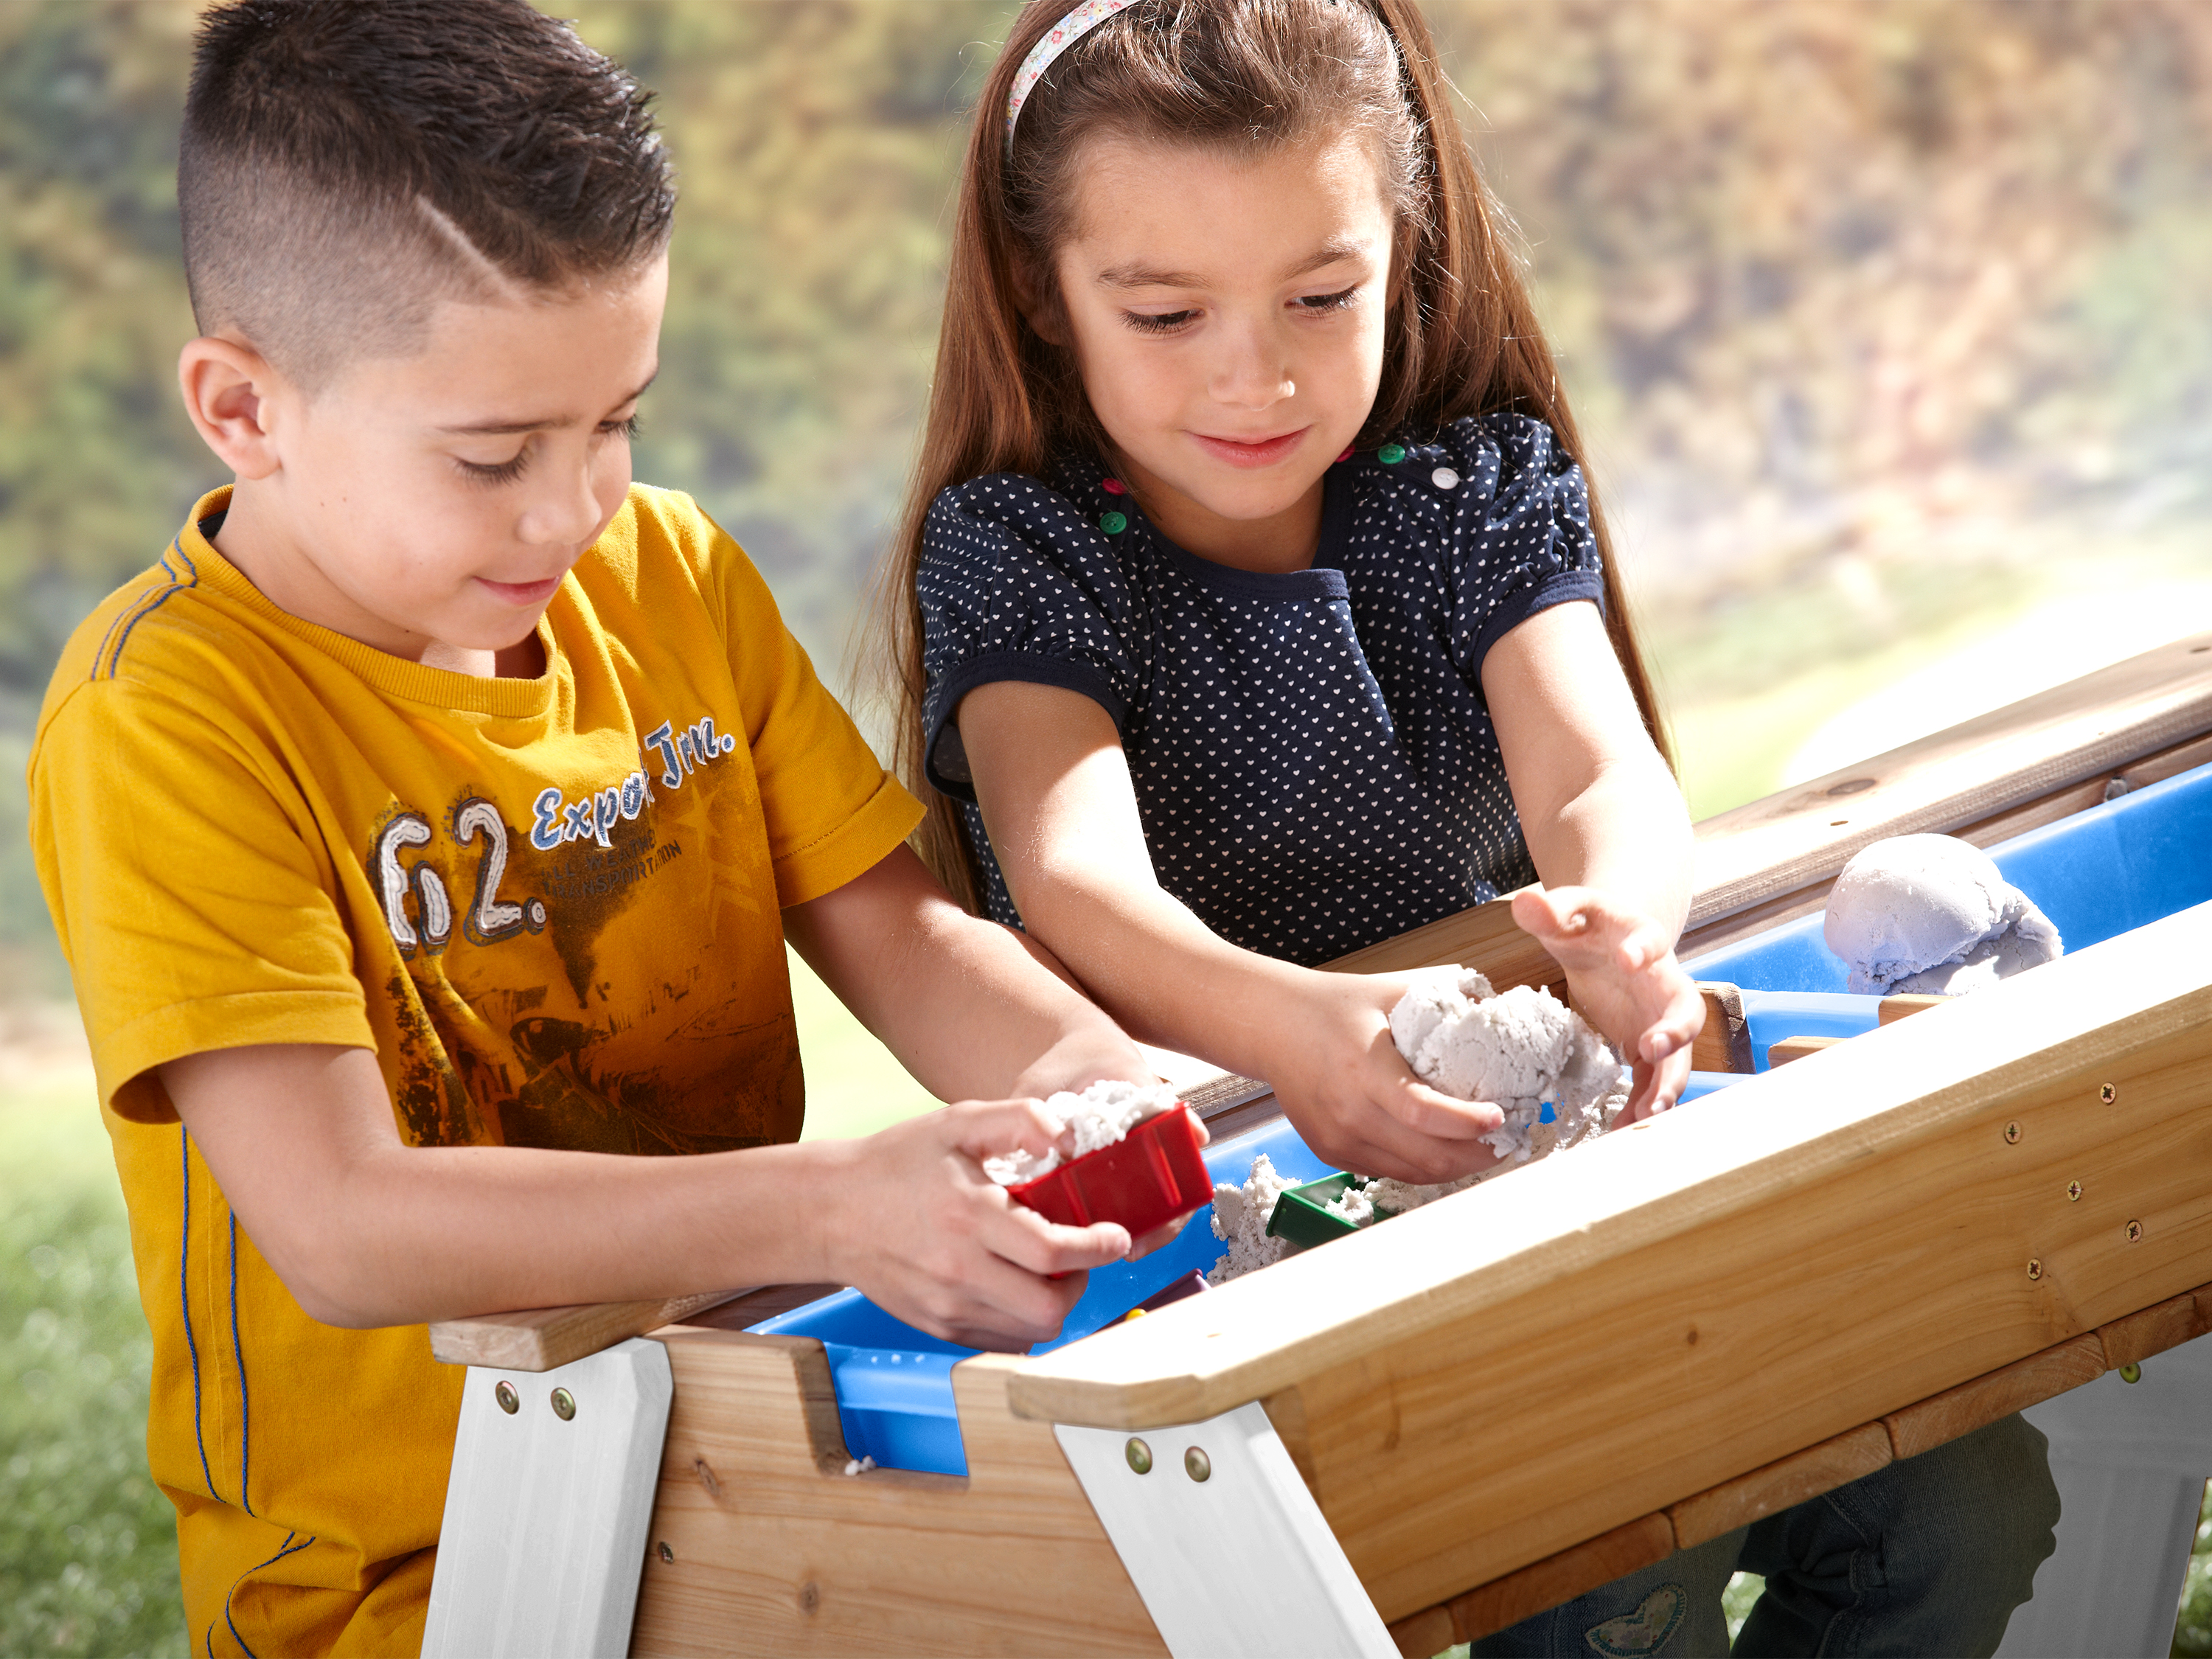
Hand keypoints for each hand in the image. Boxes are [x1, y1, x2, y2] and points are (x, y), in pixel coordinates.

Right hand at [820, 1099, 1135, 1351]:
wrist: (829, 1212)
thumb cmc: (895, 1162)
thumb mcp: (955, 1122)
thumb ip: (1016, 1119)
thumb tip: (1065, 1136)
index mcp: (967, 1216)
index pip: (1051, 1251)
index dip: (1097, 1248)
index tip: (1115, 1236)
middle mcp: (958, 1270)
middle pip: (1049, 1307)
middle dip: (1081, 1282)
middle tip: (1079, 1254)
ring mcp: (946, 1306)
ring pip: (1030, 1332)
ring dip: (1053, 1303)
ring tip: (1046, 1269)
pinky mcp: (937, 1326)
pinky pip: (1002, 1339)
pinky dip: (1022, 1319)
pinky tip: (1015, 1284)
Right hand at [1262, 971, 1506, 1183]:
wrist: (1272, 1027)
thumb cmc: (1333, 1005)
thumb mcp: (1389, 989)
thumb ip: (1443, 996)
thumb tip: (1496, 1005)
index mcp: (1364, 1071)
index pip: (1424, 1114)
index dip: (1468, 1124)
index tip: (1502, 1116)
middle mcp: (1349, 1113)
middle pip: (1428, 1157)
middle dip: (1479, 1154)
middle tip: (1507, 1139)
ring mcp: (1338, 1139)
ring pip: (1414, 1173)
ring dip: (1456, 1166)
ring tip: (1484, 1146)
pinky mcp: (1333, 1153)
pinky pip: (1390, 1171)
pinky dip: (1423, 1165)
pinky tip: (1443, 1147)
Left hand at [1512, 885, 1701, 1119]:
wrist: (1606, 942)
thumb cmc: (1587, 924)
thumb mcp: (1566, 911)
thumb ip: (1550, 909)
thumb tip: (1527, 902)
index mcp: (1643, 940)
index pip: (1652, 940)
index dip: (1644, 947)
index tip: (1629, 957)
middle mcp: (1663, 984)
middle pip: (1684, 1010)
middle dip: (1674, 1032)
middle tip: (1650, 1050)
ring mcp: (1659, 1020)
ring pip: (1674, 1057)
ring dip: (1664, 1086)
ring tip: (1646, 1116)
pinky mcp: (1645, 1047)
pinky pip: (1649, 1081)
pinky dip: (1640, 1105)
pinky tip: (1620, 1130)